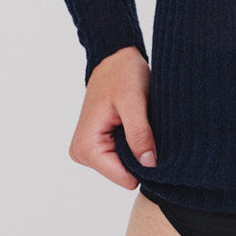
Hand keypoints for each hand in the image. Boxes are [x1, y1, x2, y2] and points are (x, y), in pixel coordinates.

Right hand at [68, 46, 157, 189]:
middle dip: (140, 154)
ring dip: (137, 147)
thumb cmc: (123, 73)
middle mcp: (82, 153)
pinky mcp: (96, 145)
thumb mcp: (134, 101)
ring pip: (125, 166)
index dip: (145, 163)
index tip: (154, 141)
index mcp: (87, 147)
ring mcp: (88, 150)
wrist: (115, 57)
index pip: (124, 179)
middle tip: (146, 127)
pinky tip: (134, 125)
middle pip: (124, 174)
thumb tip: (149, 165)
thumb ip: (139, 134)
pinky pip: (121, 156)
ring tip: (139, 122)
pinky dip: (133, 143)